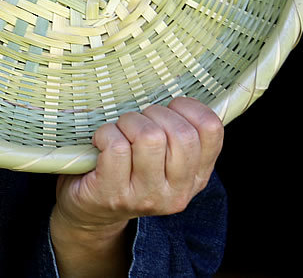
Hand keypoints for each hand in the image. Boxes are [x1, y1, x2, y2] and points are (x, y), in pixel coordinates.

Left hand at [49, 98, 223, 276]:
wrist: (90, 211)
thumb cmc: (126, 170)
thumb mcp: (162, 158)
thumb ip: (176, 133)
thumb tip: (183, 92)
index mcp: (196, 176)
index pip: (211, 129)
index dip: (188, 107)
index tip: (167, 107)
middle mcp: (178, 191)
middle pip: (181, 133)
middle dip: (153, 114)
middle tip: (136, 122)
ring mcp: (146, 196)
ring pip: (149, 137)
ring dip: (127, 123)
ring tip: (119, 132)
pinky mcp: (114, 194)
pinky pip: (116, 147)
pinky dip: (105, 134)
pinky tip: (100, 143)